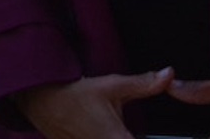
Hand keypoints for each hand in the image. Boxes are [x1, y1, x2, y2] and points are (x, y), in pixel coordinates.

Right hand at [14, 69, 172, 138]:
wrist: (40, 101)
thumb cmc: (76, 94)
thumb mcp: (114, 85)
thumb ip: (144, 84)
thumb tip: (169, 75)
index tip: (154, 134)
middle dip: (127, 135)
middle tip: (123, 125)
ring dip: (118, 135)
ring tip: (108, 124)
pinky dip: (105, 136)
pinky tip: (102, 129)